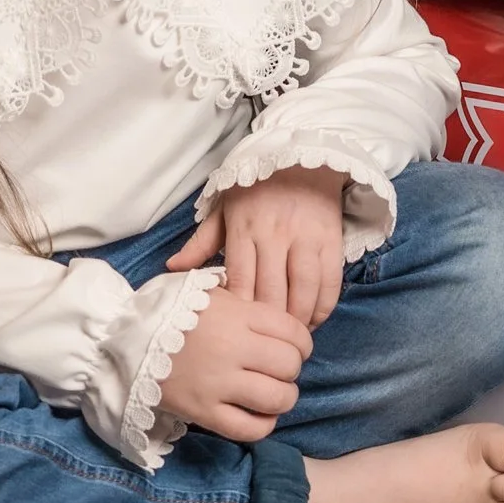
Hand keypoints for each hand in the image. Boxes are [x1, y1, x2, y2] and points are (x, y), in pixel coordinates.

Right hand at [159, 281, 312, 440]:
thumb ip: (243, 300)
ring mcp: (219, 383)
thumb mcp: (207, 289)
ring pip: (278, 398)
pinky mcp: (204, 412)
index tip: (294, 348)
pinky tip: (260, 415)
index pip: (294, 332)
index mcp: (238, 315)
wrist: (124, 339)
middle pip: (290, 365)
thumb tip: (274, 314)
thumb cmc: (168, 310)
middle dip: (292, 369)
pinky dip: (264, 425)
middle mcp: (234, 348)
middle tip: (279, 370)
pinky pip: (249, 428)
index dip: (302, 343)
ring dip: (284, 397)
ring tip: (274, 394)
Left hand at [167, 165, 349, 326]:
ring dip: (297, 320)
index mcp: (244, 229)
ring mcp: (306, 238)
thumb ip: (200, 242)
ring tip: (290, 337)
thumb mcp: (224, 209)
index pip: (241, 281)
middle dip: (268, 325)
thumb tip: (172, 268)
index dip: (241, 312)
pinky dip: (323, 307)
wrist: (303, 158)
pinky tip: (313, 320)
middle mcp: (275, 235)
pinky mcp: (331, 239)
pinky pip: (329, 282)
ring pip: (302, 291)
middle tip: (265, 344)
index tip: (239, 331)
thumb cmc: (257, 188)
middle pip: (271, 293)